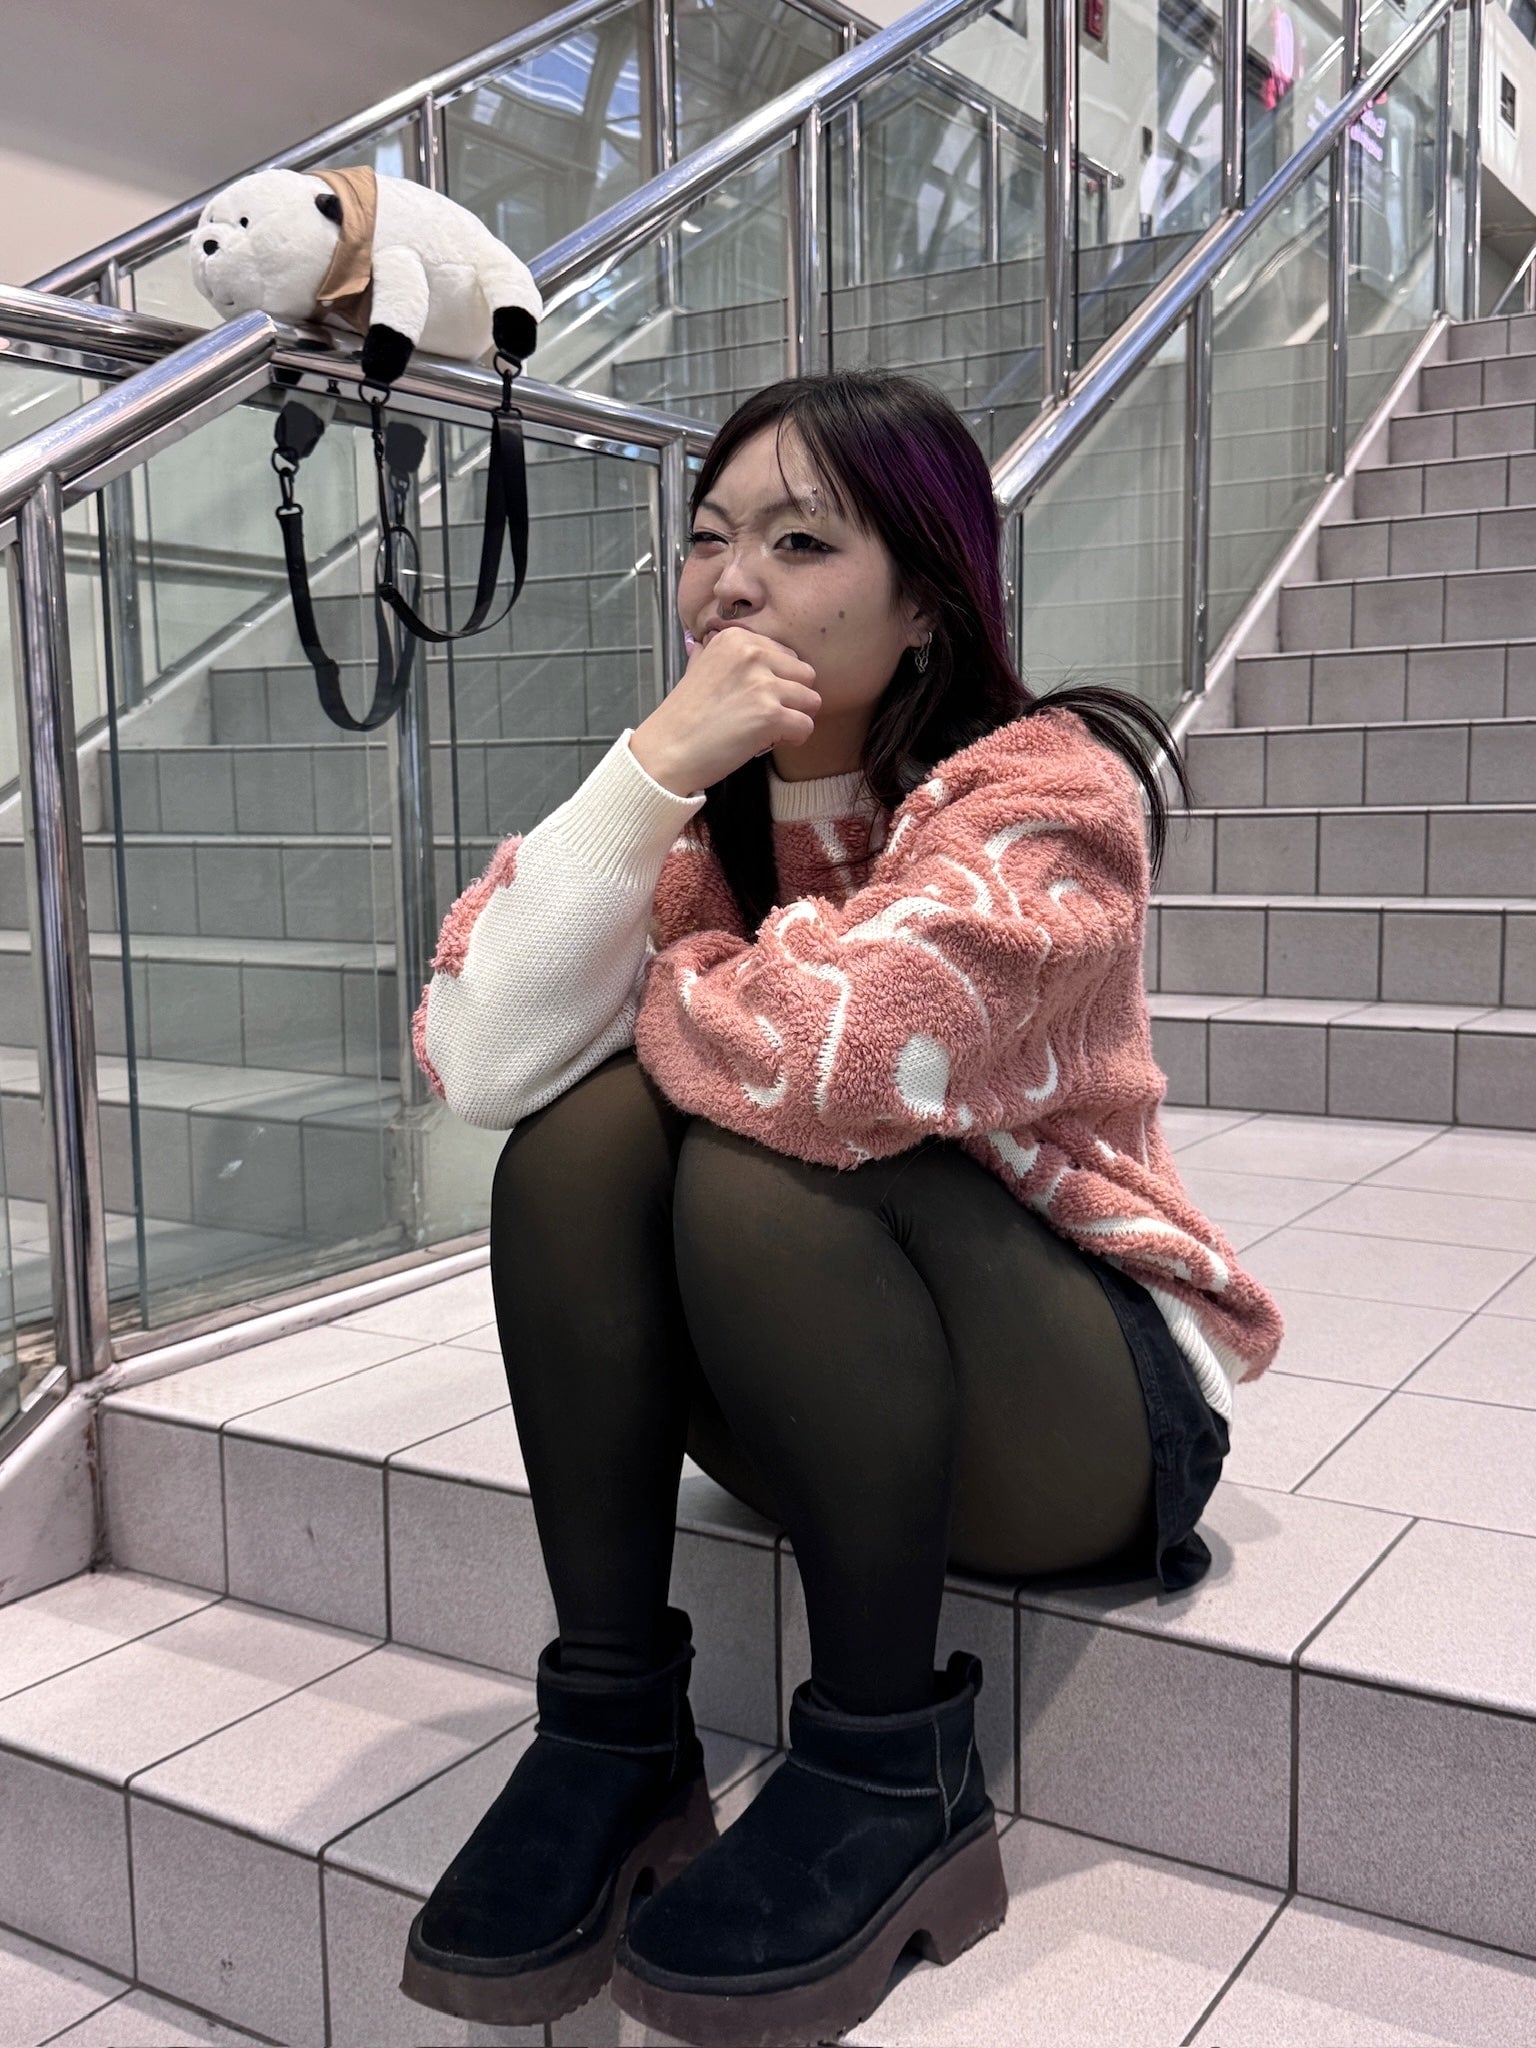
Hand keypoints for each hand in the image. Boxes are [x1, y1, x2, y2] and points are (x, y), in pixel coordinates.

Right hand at [629, 625, 820, 796]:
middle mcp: (752, 653)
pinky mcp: (770, 715)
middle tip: (764, 716)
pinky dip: (793, 739)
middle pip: (806, 675)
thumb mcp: (695, 669)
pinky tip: (767, 742)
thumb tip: (702, 643)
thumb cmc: (682, 717)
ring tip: (767, 730)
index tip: (753, 698)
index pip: (788, 654)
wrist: (666, 751)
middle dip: (791, 699)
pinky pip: (806, 726)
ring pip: (812, 701)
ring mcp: (762, 684)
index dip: (777, 681)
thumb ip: (713, 654)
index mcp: (737, 638)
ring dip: (794, 719)